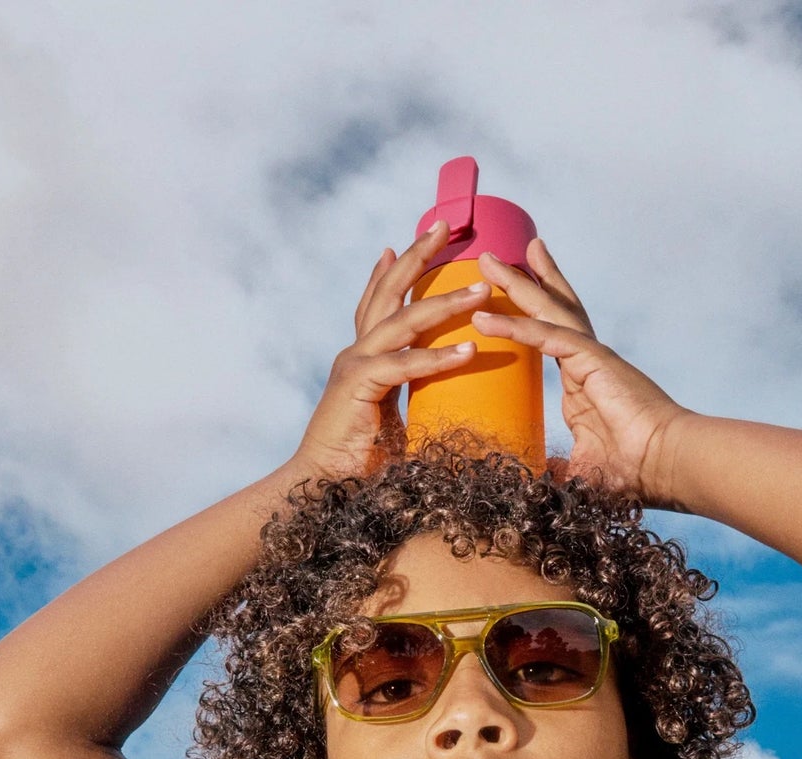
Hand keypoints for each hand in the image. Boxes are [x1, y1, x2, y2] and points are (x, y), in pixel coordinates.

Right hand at [291, 221, 490, 478]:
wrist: (320, 490)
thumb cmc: (358, 468)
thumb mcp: (396, 428)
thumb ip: (417, 409)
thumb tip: (453, 413)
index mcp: (362, 360)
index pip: (378, 306)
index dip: (391, 274)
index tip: (404, 244)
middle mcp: (355, 354)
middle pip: (387, 294)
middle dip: (417, 257)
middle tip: (445, 225)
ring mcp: (354, 367)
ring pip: (402, 321)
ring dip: (444, 302)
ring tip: (480, 288)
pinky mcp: (358, 387)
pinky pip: (403, 366)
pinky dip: (436, 357)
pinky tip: (468, 349)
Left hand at [471, 241, 688, 503]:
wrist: (666, 464)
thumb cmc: (635, 471)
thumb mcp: (581, 471)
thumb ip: (556, 471)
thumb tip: (537, 483)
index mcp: (583, 383)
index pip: (550, 339)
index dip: (528, 316)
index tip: (506, 298)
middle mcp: (586, 362)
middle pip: (550, 310)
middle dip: (522, 281)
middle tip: (492, 258)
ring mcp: (590, 357)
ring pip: (547, 310)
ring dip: (516, 285)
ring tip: (488, 260)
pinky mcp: (592, 360)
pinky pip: (545, 336)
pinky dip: (515, 326)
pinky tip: (486, 318)